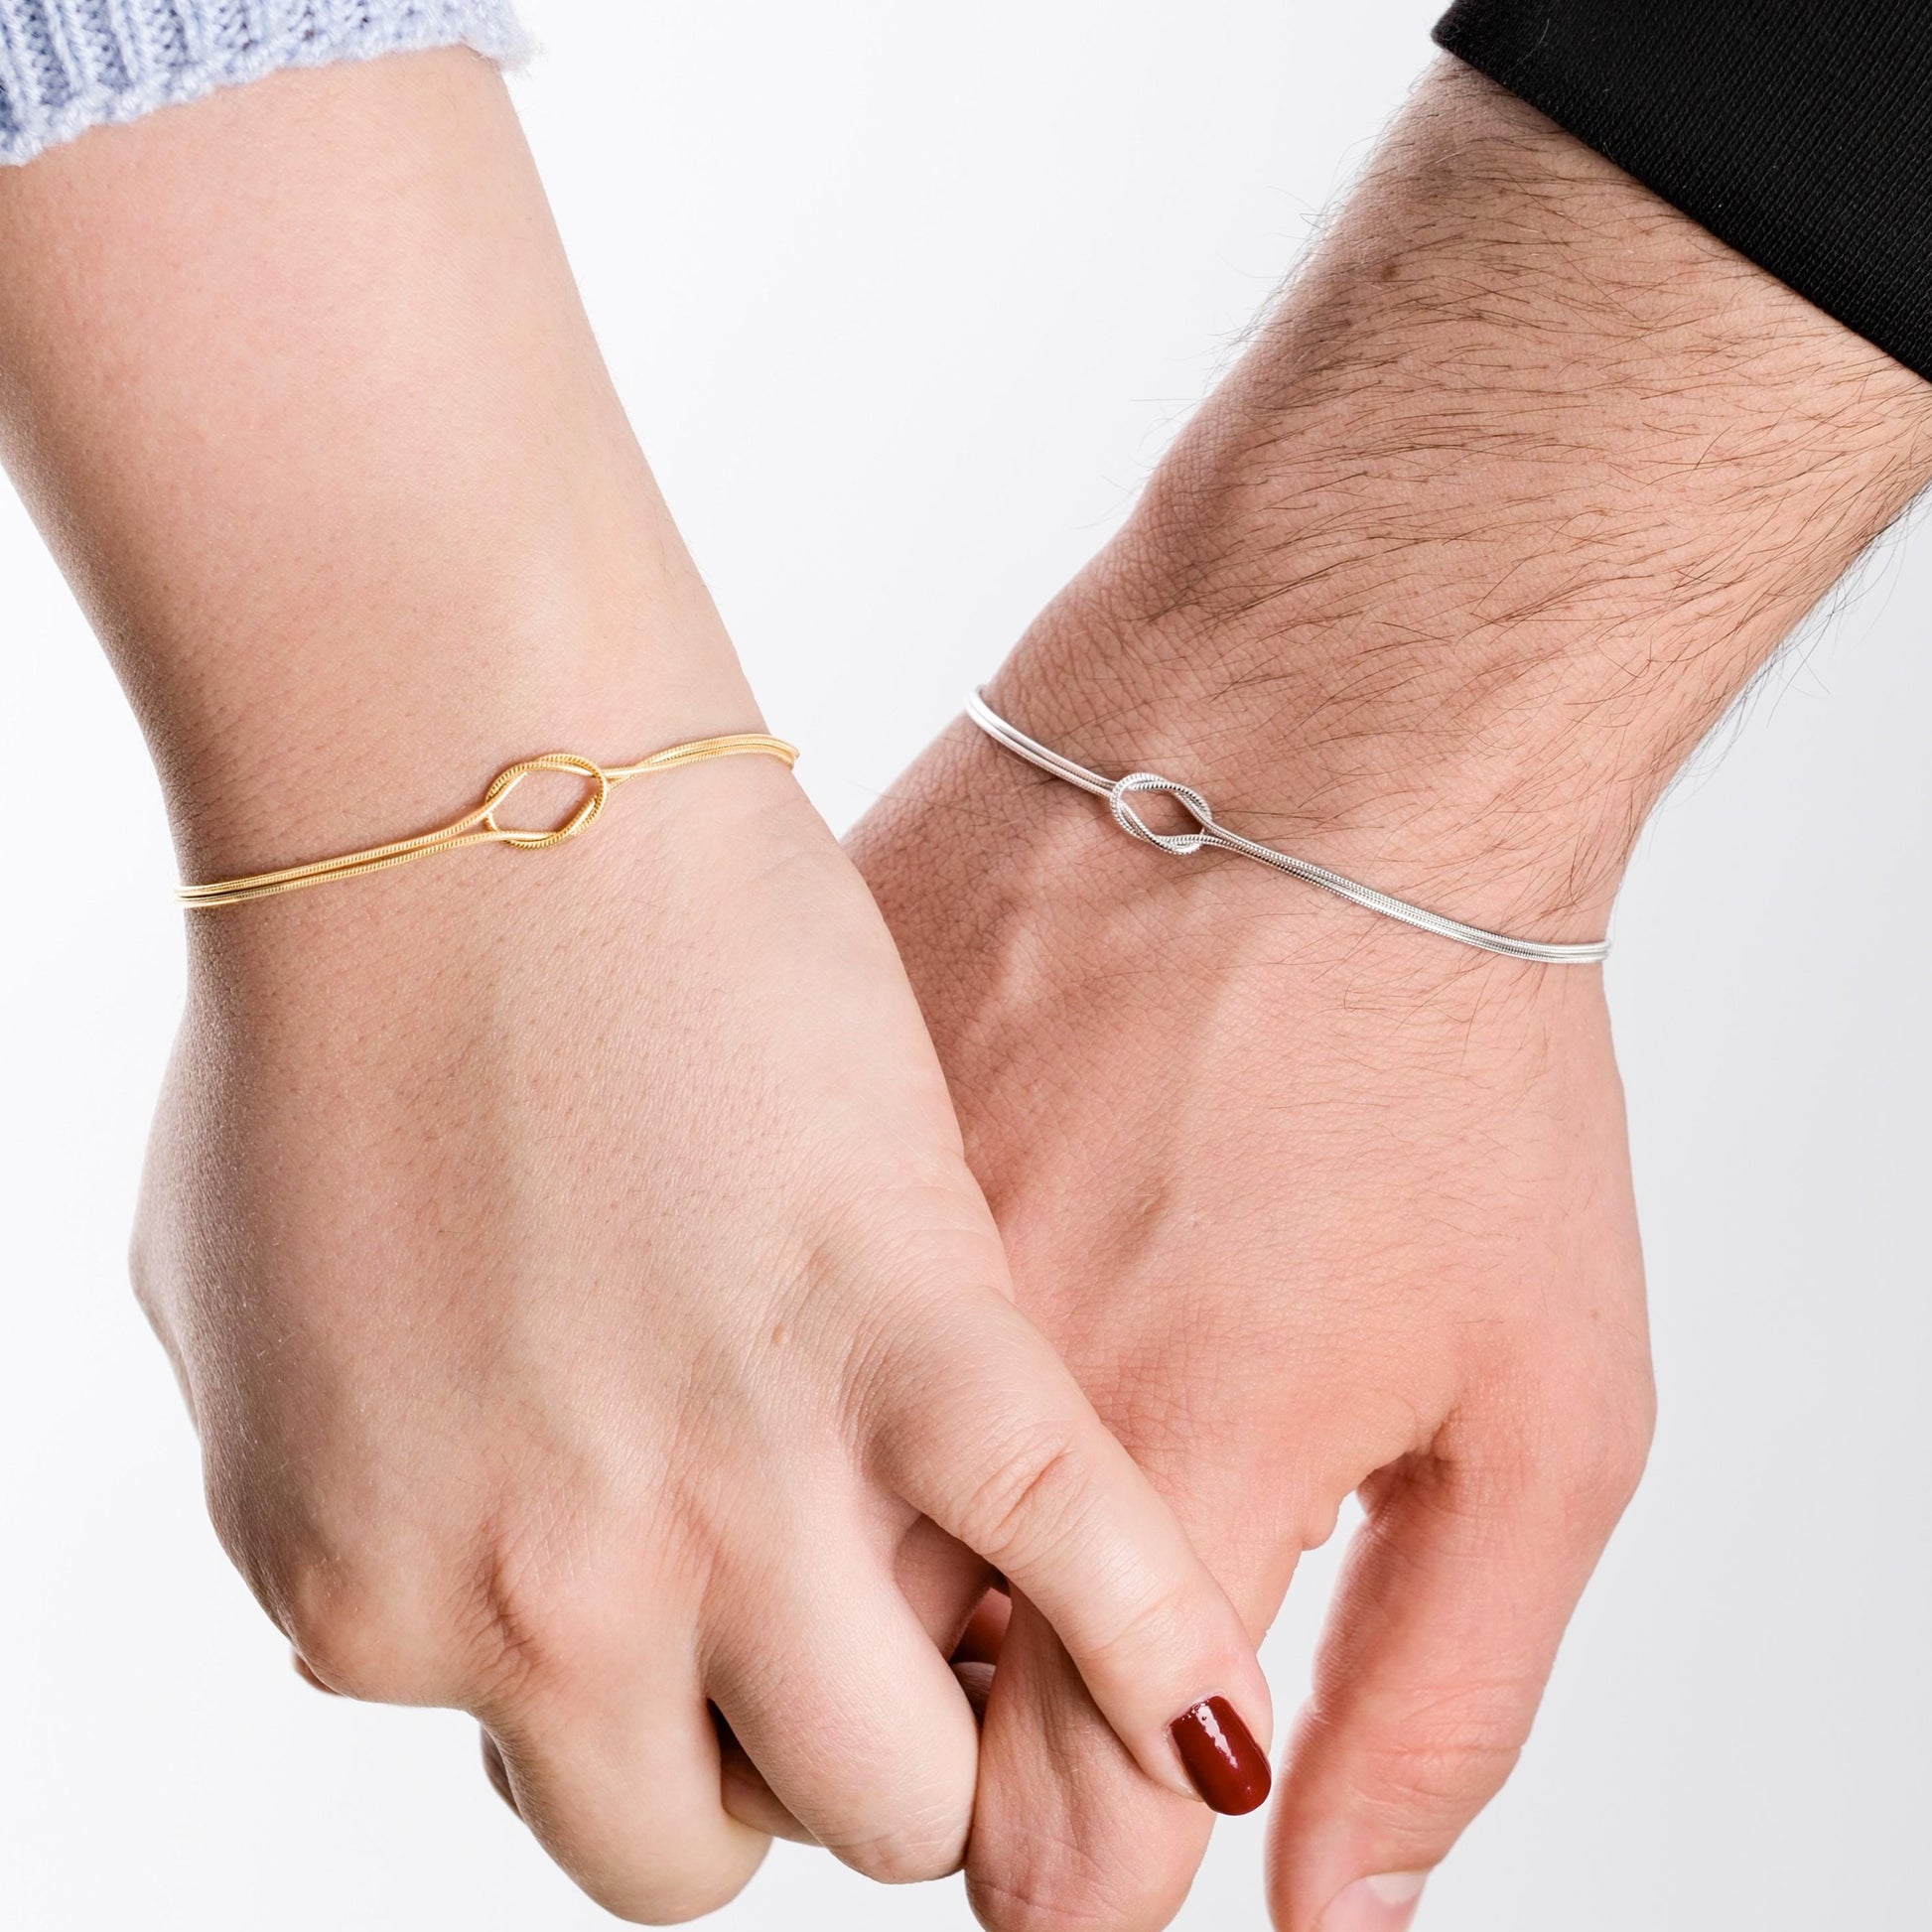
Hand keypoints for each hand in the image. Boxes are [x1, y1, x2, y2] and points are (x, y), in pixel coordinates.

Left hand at [0, 49, 1266, 1924]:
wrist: (469, 784)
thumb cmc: (346, 988)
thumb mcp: (246, 1307)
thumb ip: (346, 1493)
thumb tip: (436, 1561)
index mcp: (382, 1591)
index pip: (574, 1792)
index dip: (666, 1708)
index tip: (722, 1633)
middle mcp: (553, 1594)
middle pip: (726, 1836)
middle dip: (794, 1747)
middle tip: (846, 1613)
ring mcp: (744, 1488)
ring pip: (902, 1786)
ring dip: (949, 1714)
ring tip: (978, 1594)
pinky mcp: (922, 1346)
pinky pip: (1089, 1581)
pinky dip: (1159, 1665)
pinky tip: (1210, 1710)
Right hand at [856, 50, 1931, 1926]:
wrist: (1304, 744)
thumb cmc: (1450, 1052)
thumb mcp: (1549, 1403)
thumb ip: (1440, 1698)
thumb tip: (1328, 1904)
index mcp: (1162, 1488)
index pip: (1053, 1861)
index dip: (1092, 1863)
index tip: (1123, 1783)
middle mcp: (953, 1405)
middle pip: (872, 1738)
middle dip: (952, 1743)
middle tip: (1033, 1641)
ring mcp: (834, 1263)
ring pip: (766, 1559)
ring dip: (844, 1575)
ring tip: (947, 1486)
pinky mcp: (781, 1154)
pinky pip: (738, 1363)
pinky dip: (788, 1390)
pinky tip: (872, 1316)